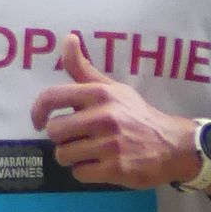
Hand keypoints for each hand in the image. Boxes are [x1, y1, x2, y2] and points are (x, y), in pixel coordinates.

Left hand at [30, 34, 201, 187]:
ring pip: (64, 155)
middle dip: (61, 138)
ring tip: (91, 152)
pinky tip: (101, 165)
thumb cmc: (137, 115)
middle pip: (54, 131)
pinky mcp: (115, 169)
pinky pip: (79, 173)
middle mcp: (103, 117)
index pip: (52, 97)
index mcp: (100, 94)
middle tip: (78, 138)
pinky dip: (86, 171)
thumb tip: (67, 38)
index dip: (37, 111)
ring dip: (73, 156)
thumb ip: (84, 69)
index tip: (39, 122)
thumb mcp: (113, 88)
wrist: (172, 145)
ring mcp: (109, 144)